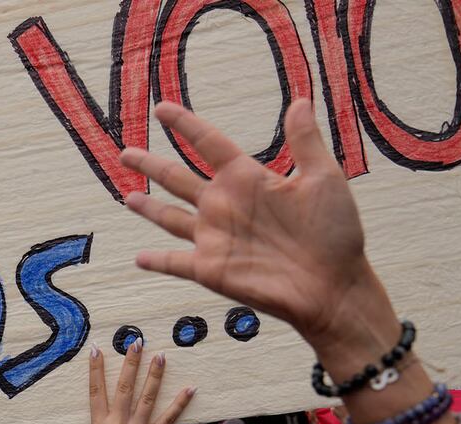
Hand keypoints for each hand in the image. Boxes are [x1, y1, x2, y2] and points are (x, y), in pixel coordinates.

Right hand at [89, 342, 192, 423]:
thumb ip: (106, 419)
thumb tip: (112, 396)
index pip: (95, 391)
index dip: (96, 369)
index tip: (98, 349)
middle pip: (123, 388)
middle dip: (131, 364)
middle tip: (136, 343)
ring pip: (146, 397)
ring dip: (154, 375)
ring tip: (161, 356)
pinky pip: (168, 417)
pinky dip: (180, 402)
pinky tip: (189, 388)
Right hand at [122, 100, 451, 423]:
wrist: (333, 287)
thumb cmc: (335, 233)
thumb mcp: (324, 178)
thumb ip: (305, 141)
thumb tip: (300, 99)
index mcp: (247, 178)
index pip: (207, 142)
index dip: (184, 124)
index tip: (162, 109)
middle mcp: (224, 205)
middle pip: (176, 178)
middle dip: (150, 165)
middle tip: (125, 152)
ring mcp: (214, 237)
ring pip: (169, 218)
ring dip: (148, 208)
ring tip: (127, 197)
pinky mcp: (210, 270)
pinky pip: (175, 263)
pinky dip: (156, 261)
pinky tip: (138, 258)